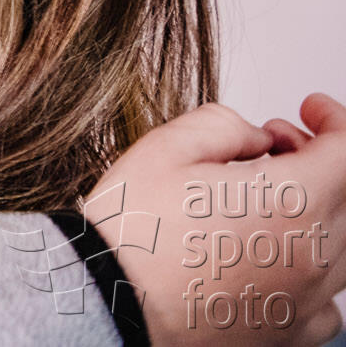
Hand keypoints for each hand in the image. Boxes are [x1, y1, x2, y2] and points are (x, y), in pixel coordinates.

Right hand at [83, 95, 345, 345]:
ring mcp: (307, 301)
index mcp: (293, 203)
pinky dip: (311, 269)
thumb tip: (255, 136)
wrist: (110, 308)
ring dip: (316, 211)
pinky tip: (273, 258)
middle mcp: (315, 256)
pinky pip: (327, 300)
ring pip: (341, 246)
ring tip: (265, 201)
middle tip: (275, 145)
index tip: (311, 109)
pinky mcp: (290, 334)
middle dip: (319, 159)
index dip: (333, 119)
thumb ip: (223, 125)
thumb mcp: (164, 148)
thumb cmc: (132, 235)